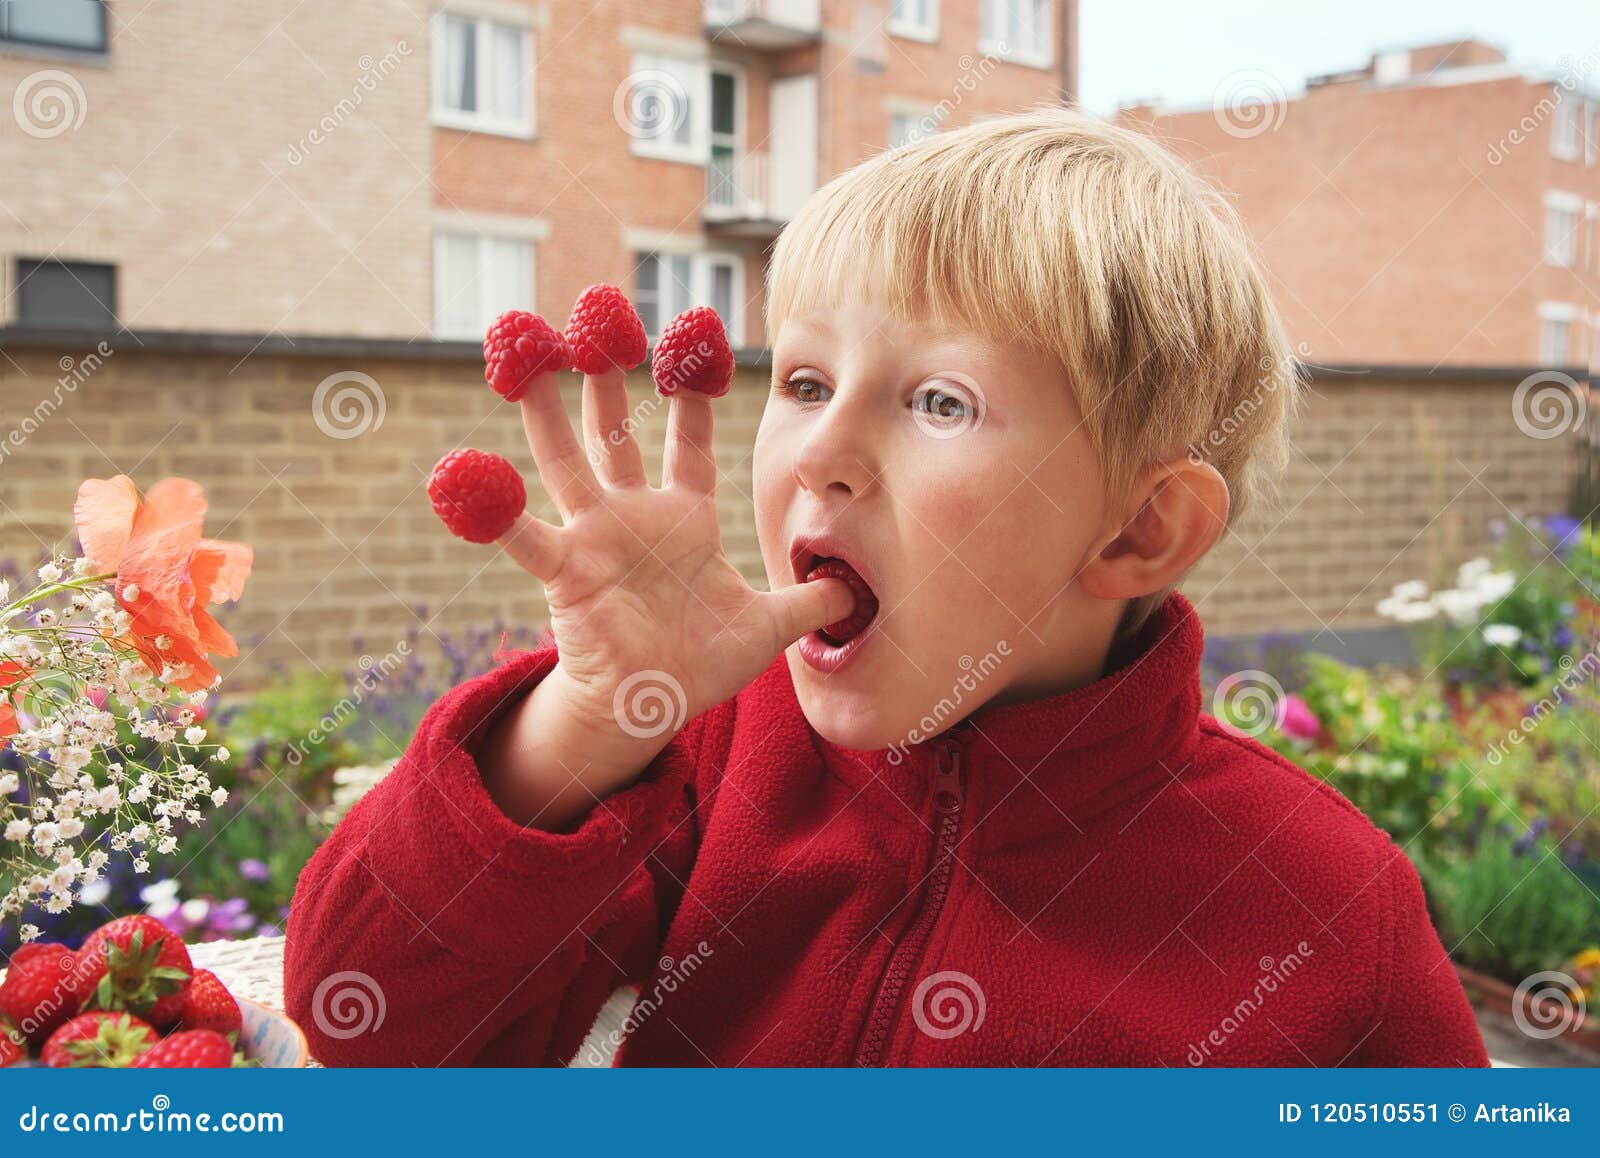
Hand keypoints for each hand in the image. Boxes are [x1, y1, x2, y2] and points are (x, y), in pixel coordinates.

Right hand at [496, 359, 852, 750]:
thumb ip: (809, 603)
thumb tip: (854, 590)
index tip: (693, 338)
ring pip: (565, 460)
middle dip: (607, 371)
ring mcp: (593, 539)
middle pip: (616, 429)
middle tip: (596, 310)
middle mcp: (634, 517)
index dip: (692, 393)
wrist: (648, 710)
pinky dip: (493, 511)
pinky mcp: (564, 572)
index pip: (690, 441)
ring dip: (544, 406)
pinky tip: (461, 472)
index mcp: (684, 520)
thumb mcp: (768, 629)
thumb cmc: (698, 666)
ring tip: (522, 349)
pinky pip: (523, 536)